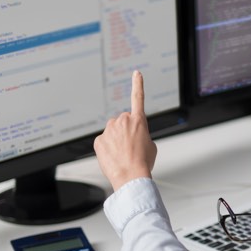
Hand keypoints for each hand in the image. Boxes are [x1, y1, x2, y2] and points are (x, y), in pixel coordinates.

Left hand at [94, 71, 156, 190]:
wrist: (131, 176)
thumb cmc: (143, 163)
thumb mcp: (151, 145)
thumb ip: (142, 134)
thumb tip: (132, 137)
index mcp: (139, 121)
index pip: (138, 97)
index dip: (138, 84)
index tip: (136, 74)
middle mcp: (123, 121)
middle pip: (123, 121)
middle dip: (125, 131)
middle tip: (131, 146)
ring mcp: (109, 130)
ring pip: (112, 131)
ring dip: (116, 139)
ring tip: (123, 154)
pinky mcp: (99, 140)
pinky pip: (103, 141)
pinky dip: (107, 148)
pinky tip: (114, 157)